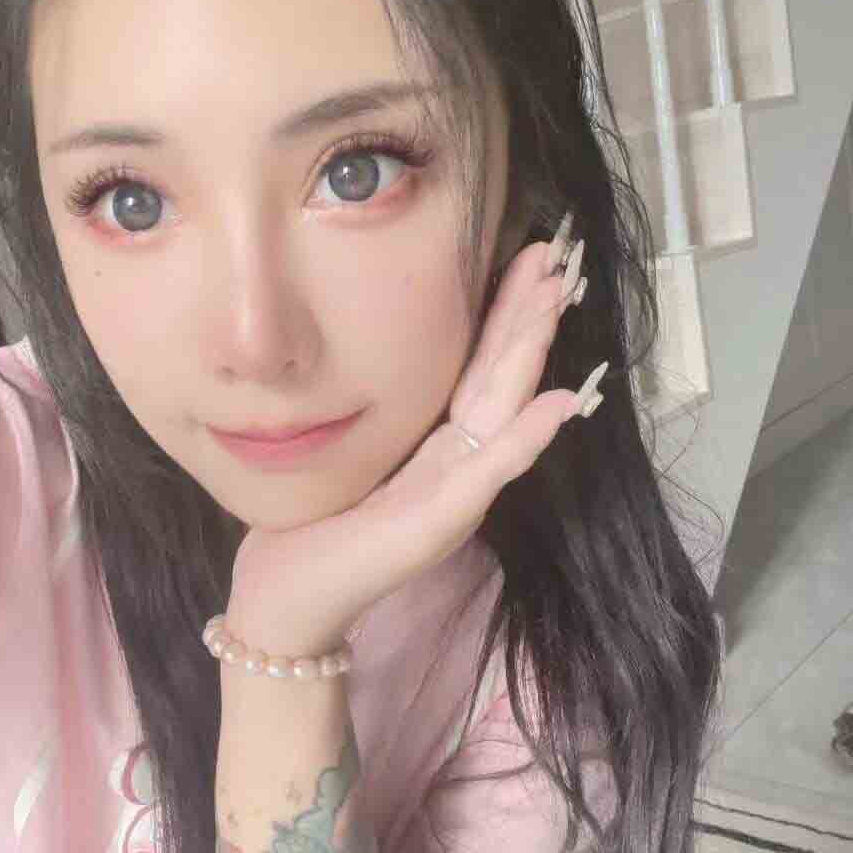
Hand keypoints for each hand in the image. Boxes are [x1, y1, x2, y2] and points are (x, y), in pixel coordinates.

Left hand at [224, 213, 608, 659]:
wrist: (292, 600)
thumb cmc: (320, 530)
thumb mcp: (363, 460)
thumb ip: (393, 422)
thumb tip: (388, 358)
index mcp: (440, 446)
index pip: (484, 366)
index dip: (510, 312)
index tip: (533, 253)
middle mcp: (458, 464)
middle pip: (503, 376)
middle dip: (530, 313)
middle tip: (561, 253)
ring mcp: (454, 494)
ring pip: (505, 410)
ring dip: (533, 354)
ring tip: (558, 299)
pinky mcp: (437, 524)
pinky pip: (487, 471)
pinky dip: (525, 438)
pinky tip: (556, 404)